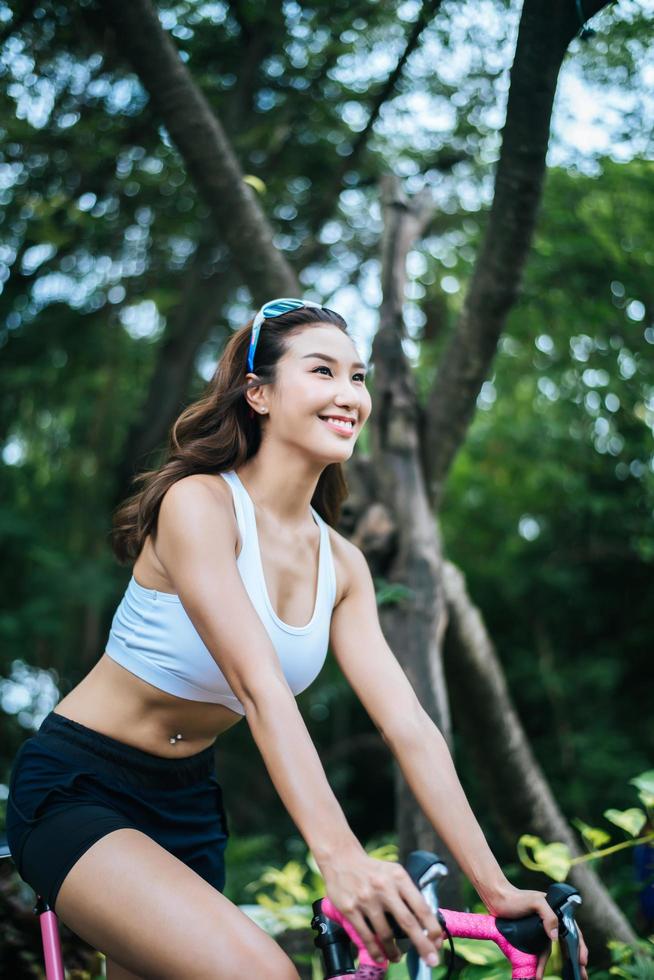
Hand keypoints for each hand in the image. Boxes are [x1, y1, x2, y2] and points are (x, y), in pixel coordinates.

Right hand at [320, 848, 442, 965]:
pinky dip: (375, 950)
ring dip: (394, 951)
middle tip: (431, 960)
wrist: (341, 859)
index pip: (421, 906)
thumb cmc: (373, 870)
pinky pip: (366, 936)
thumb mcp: (394, 873)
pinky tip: (380, 957)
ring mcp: (366, 899)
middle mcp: (384, 888)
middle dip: (422, 945)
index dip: (432, 927)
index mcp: (399, 878)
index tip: (438, 941)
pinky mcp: (350, 909)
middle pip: (407, 922)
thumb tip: (425, 922)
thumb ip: (408, 893)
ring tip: (397, 958)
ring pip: (385, 934)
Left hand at [484, 882, 588, 979]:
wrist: (496, 897)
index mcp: (556, 911)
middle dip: (573, 960)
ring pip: (549, 950)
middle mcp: (550, 921)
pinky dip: (539, 963)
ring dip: (550, 965)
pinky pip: (538, 951)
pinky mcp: (530, 935)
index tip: (582, 961)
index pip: (573, 931)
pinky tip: (538, 974)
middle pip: (565, 943)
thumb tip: (555, 938)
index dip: (579, 947)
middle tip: (581, 975)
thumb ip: (548, 916)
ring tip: (551, 978)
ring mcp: (540, 929)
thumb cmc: (516, 897)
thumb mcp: (535, 902)